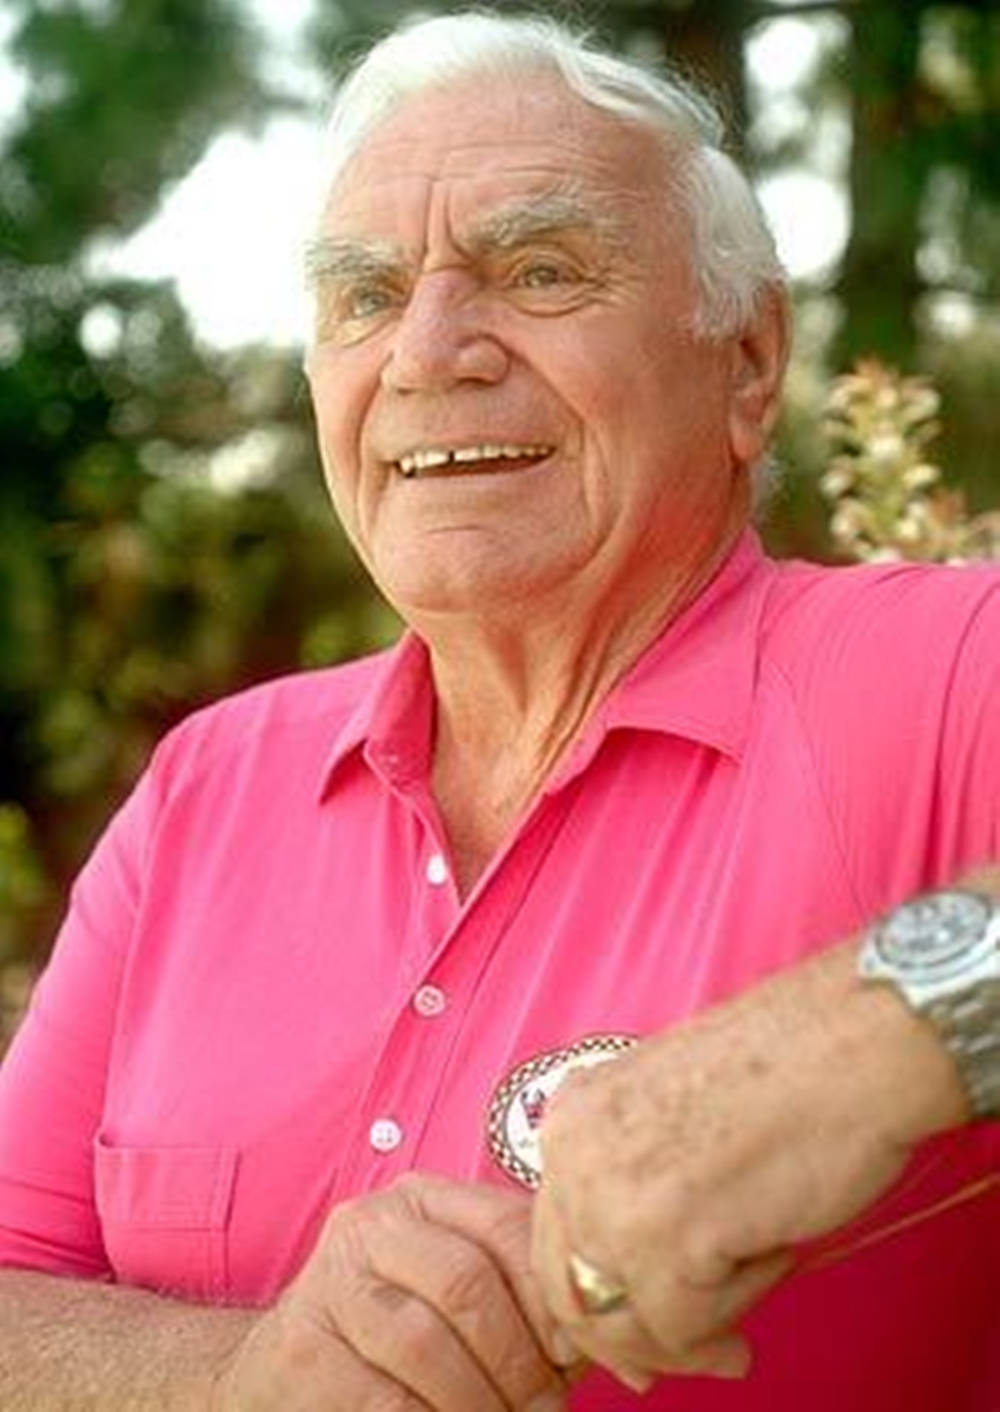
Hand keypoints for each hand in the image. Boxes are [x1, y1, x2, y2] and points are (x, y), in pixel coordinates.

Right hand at [217, 1173, 570, 1410]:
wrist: (282, 1371)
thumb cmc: (397, 1335)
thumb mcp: (458, 1296)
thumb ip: (527, 1302)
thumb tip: (628, 1346)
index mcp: (425, 1198)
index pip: (507, 1225)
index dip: (552, 1295)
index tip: (578, 1353)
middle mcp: (374, 1224)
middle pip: (468, 1283)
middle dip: (520, 1361)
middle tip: (546, 1409)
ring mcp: (332, 1282)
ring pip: (426, 1342)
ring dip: (481, 1403)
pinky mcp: (304, 1349)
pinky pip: (386, 1399)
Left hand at [531, 938, 967, 1389]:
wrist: (850, 1040)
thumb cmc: (787, 1070)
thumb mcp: (669, 1115)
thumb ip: (637, 1183)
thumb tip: (635, 1290)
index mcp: (572, 1118)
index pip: (556, 1242)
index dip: (597, 1304)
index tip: (640, 1340)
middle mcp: (574, 1155)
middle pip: (574, 1292)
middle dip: (633, 1341)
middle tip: (700, 1354)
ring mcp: (614, 1197)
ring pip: (627, 1320)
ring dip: (693, 1329)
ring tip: (752, 1304)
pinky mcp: (670, 1237)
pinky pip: (684, 1325)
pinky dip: (732, 1314)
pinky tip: (772, 1263)